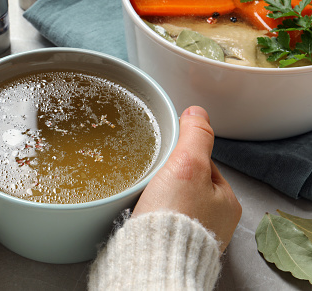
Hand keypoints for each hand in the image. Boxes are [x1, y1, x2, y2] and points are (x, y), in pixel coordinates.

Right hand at [133, 106, 241, 251]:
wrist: (154, 258)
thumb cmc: (174, 217)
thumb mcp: (188, 165)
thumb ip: (196, 136)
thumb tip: (197, 113)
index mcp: (226, 202)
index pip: (205, 164)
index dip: (184, 154)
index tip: (169, 155)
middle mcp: (214, 221)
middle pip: (189, 182)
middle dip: (170, 176)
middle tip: (154, 176)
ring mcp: (194, 233)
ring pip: (175, 200)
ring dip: (160, 194)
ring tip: (146, 194)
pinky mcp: (174, 243)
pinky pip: (165, 218)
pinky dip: (154, 212)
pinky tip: (144, 211)